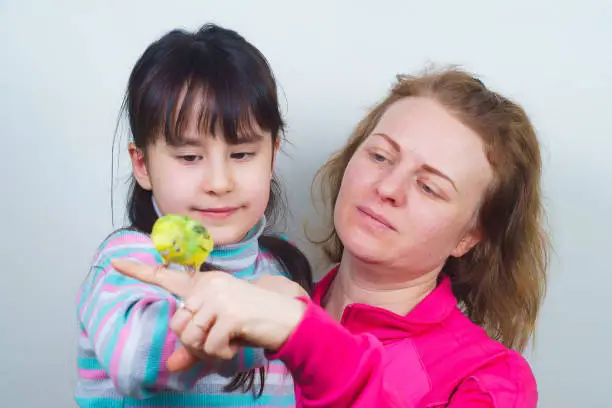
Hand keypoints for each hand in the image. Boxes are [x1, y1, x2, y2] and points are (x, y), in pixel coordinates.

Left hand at [111, 259, 305, 370]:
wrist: (284, 318)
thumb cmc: (249, 322)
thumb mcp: (217, 333)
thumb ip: (193, 347)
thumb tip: (170, 366)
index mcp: (203, 284)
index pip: (166, 276)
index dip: (138, 270)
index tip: (115, 262)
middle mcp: (209, 285)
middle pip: (178, 323)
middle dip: (193, 343)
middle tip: (215, 344)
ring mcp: (219, 297)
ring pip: (190, 336)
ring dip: (207, 350)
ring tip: (226, 343)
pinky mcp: (230, 312)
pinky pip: (209, 345)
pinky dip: (221, 354)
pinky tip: (235, 345)